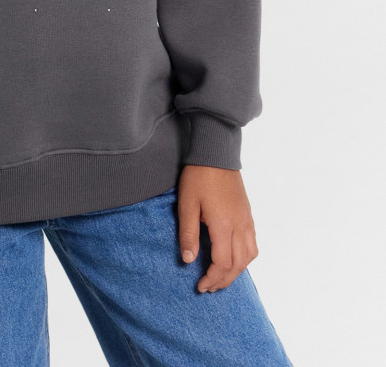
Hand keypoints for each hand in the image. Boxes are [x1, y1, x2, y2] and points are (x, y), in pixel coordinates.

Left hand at [177, 165, 258, 293]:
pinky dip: (245, 258)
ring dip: (237, 271)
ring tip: (221, 276)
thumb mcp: (187, 204)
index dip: (212, 278)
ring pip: (249, 256)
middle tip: (208, 287)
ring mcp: (247, 219)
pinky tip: (233, 257)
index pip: (222, 263)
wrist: (216, 152)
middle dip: (224, 280)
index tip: (200, 286)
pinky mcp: (248, 213)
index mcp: (223, 225)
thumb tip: (189, 260)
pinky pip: (252, 243)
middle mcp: (240, 226)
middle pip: (238, 264)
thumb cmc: (198, 176)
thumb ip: (188, 234)